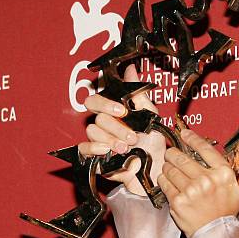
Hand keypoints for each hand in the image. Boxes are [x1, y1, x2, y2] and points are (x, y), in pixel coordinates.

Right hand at [77, 65, 165, 194]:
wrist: (156, 168)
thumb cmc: (153, 142)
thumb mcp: (150, 116)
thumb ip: (139, 94)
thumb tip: (130, 69)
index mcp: (113, 113)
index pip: (96, 101)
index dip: (106, 104)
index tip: (122, 111)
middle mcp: (103, 125)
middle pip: (97, 117)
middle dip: (117, 127)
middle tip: (133, 137)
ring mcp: (97, 141)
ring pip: (92, 132)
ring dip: (111, 139)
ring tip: (126, 148)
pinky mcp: (94, 157)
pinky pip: (83, 148)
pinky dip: (94, 148)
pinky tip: (107, 151)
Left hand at [158, 129, 238, 237]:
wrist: (215, 233)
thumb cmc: (228, 209)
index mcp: (223, 173)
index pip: (204, 148)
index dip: (192, 138)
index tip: (185, 134)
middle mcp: (207, 180)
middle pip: (182, 157)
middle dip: (174, 153)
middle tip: (172, 153)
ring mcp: (191, 191)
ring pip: (171, 168)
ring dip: (168, 165)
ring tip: (170, 168)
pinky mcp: (178, 201)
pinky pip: (164, 182)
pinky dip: (163, 178)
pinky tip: (168, 180)